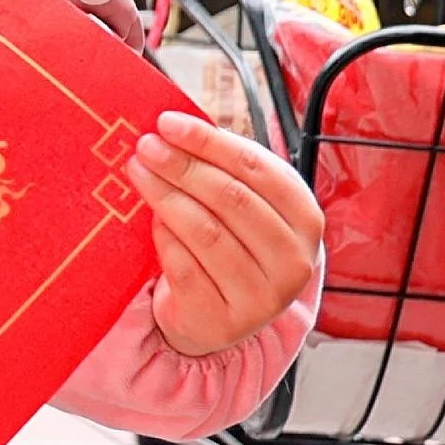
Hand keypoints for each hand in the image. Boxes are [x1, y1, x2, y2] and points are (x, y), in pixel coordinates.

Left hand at [127, 112, 322, 357]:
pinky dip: (165, 237)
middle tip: (146, 146)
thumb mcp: (247, 202)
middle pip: (231, 198)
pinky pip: (185, 266)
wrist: (224, 315)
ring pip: (206, 232)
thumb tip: (176, 127)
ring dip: (166, 195)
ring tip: (139, 171)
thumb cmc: (235, 244)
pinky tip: (153, 220)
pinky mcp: (224, 321)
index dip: (209, 142)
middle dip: (183, 166)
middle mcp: (292, 262)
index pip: (257, 169)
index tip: (169, 123)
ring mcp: (261, 298)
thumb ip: (226, 167)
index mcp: (306, 220)